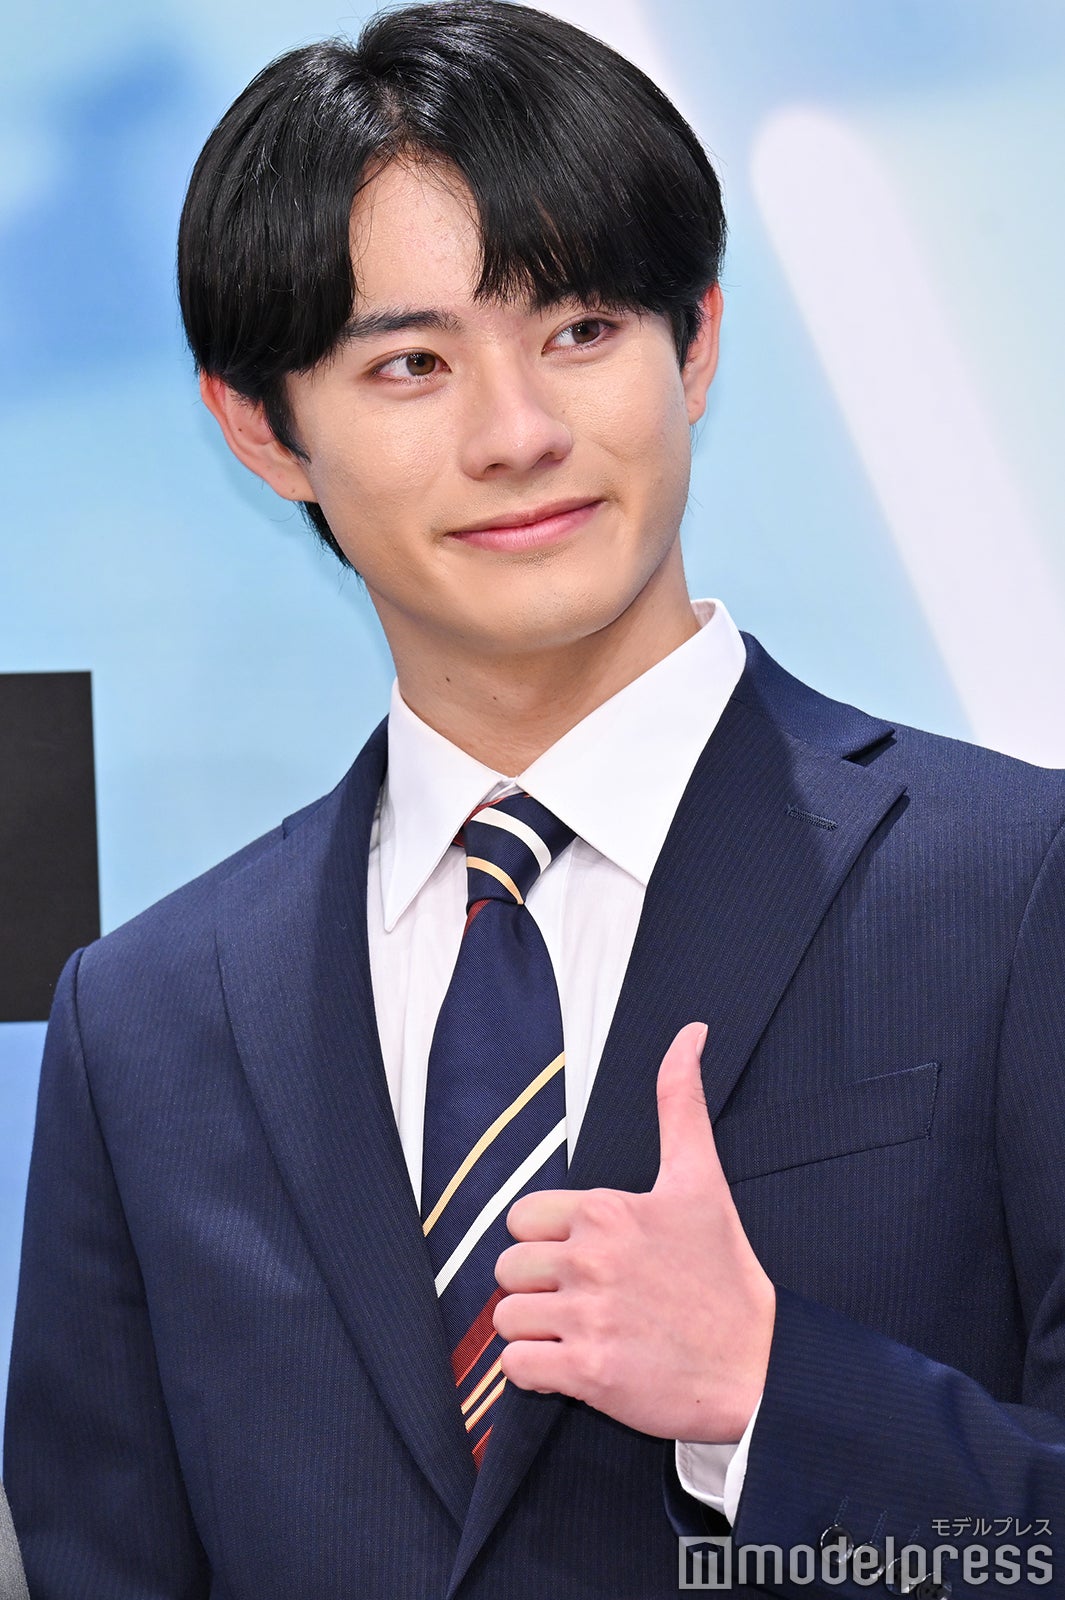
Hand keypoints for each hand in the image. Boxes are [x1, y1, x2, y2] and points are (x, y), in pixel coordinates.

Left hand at [493, 1021, 774, 1440]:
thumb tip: (690, 1032)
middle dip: (537, 1288)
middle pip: (508, 1269)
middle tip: (583, 1301)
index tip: (585, 1259)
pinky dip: (534, 1374)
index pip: (522, 1218)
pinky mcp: (588, 1373)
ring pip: (506, 1318)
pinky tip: (573, 1368)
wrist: (758, 1367)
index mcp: (607, 1209)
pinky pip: (515, 1368)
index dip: (546, 1241)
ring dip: (534, 1332)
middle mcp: (592, 1257)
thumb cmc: (724, 1274)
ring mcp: (590, 1316)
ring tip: (580, 1334)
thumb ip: (680, 1103)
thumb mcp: (701, 1179)